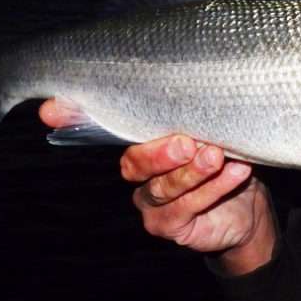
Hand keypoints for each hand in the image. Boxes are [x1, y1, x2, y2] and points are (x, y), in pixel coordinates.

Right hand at [39, 99, 277, 275]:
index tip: (51, 108)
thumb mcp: (212, 127)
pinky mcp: (167, 225)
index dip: (72, 115)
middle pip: (133, 162)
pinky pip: (185, 207)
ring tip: (217, 155)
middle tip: (188, 141)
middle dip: (159, 152)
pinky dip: (213, 188)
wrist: (249, 209)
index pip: (102, 124)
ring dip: (193, 171)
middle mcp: (138, 171)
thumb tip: (198, 75)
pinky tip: (236, 171)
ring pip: (162, 187)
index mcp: (141, 139)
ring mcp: (149, 201)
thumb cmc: (227, 157)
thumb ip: (193, 110)